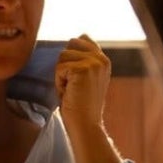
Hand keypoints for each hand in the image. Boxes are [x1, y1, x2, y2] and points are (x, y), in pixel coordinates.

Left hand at [55, 34, 122, 162]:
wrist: (85, 125)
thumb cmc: (80, 105)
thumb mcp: (86, 78)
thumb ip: (83, 60)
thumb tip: (71, 41)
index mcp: (103, 60)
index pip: (83, 38)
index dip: (72, 53)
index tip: (74, 73)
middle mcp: (101, 59)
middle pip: (69, 46)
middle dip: (65, 65)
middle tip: (72, 85)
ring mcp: (93, 63)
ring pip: (62, 56)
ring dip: (61, 74)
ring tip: (71, 90)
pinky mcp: (82, 69)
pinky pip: (60, 68)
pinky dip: (59, 82)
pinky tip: (69, 93)